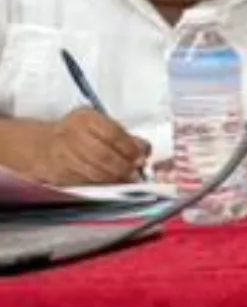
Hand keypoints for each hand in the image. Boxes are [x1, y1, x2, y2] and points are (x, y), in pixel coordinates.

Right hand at [26, 108, 151, 184]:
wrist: (42, 145)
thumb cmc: (79, 134)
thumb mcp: (101, 125)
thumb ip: (124, 136)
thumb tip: (144, 149)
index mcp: (84, 119)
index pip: (112, 134)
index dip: (129, 149)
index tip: (140, 158)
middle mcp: (69, 135)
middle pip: (102, 155)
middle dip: (123, 167)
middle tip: (135, 174)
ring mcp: (60, 156)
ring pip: (93, 173)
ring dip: (114, 179)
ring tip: (125, 180)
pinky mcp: (57, 174)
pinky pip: (83, 184)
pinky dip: (100, 187)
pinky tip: (109, 185)